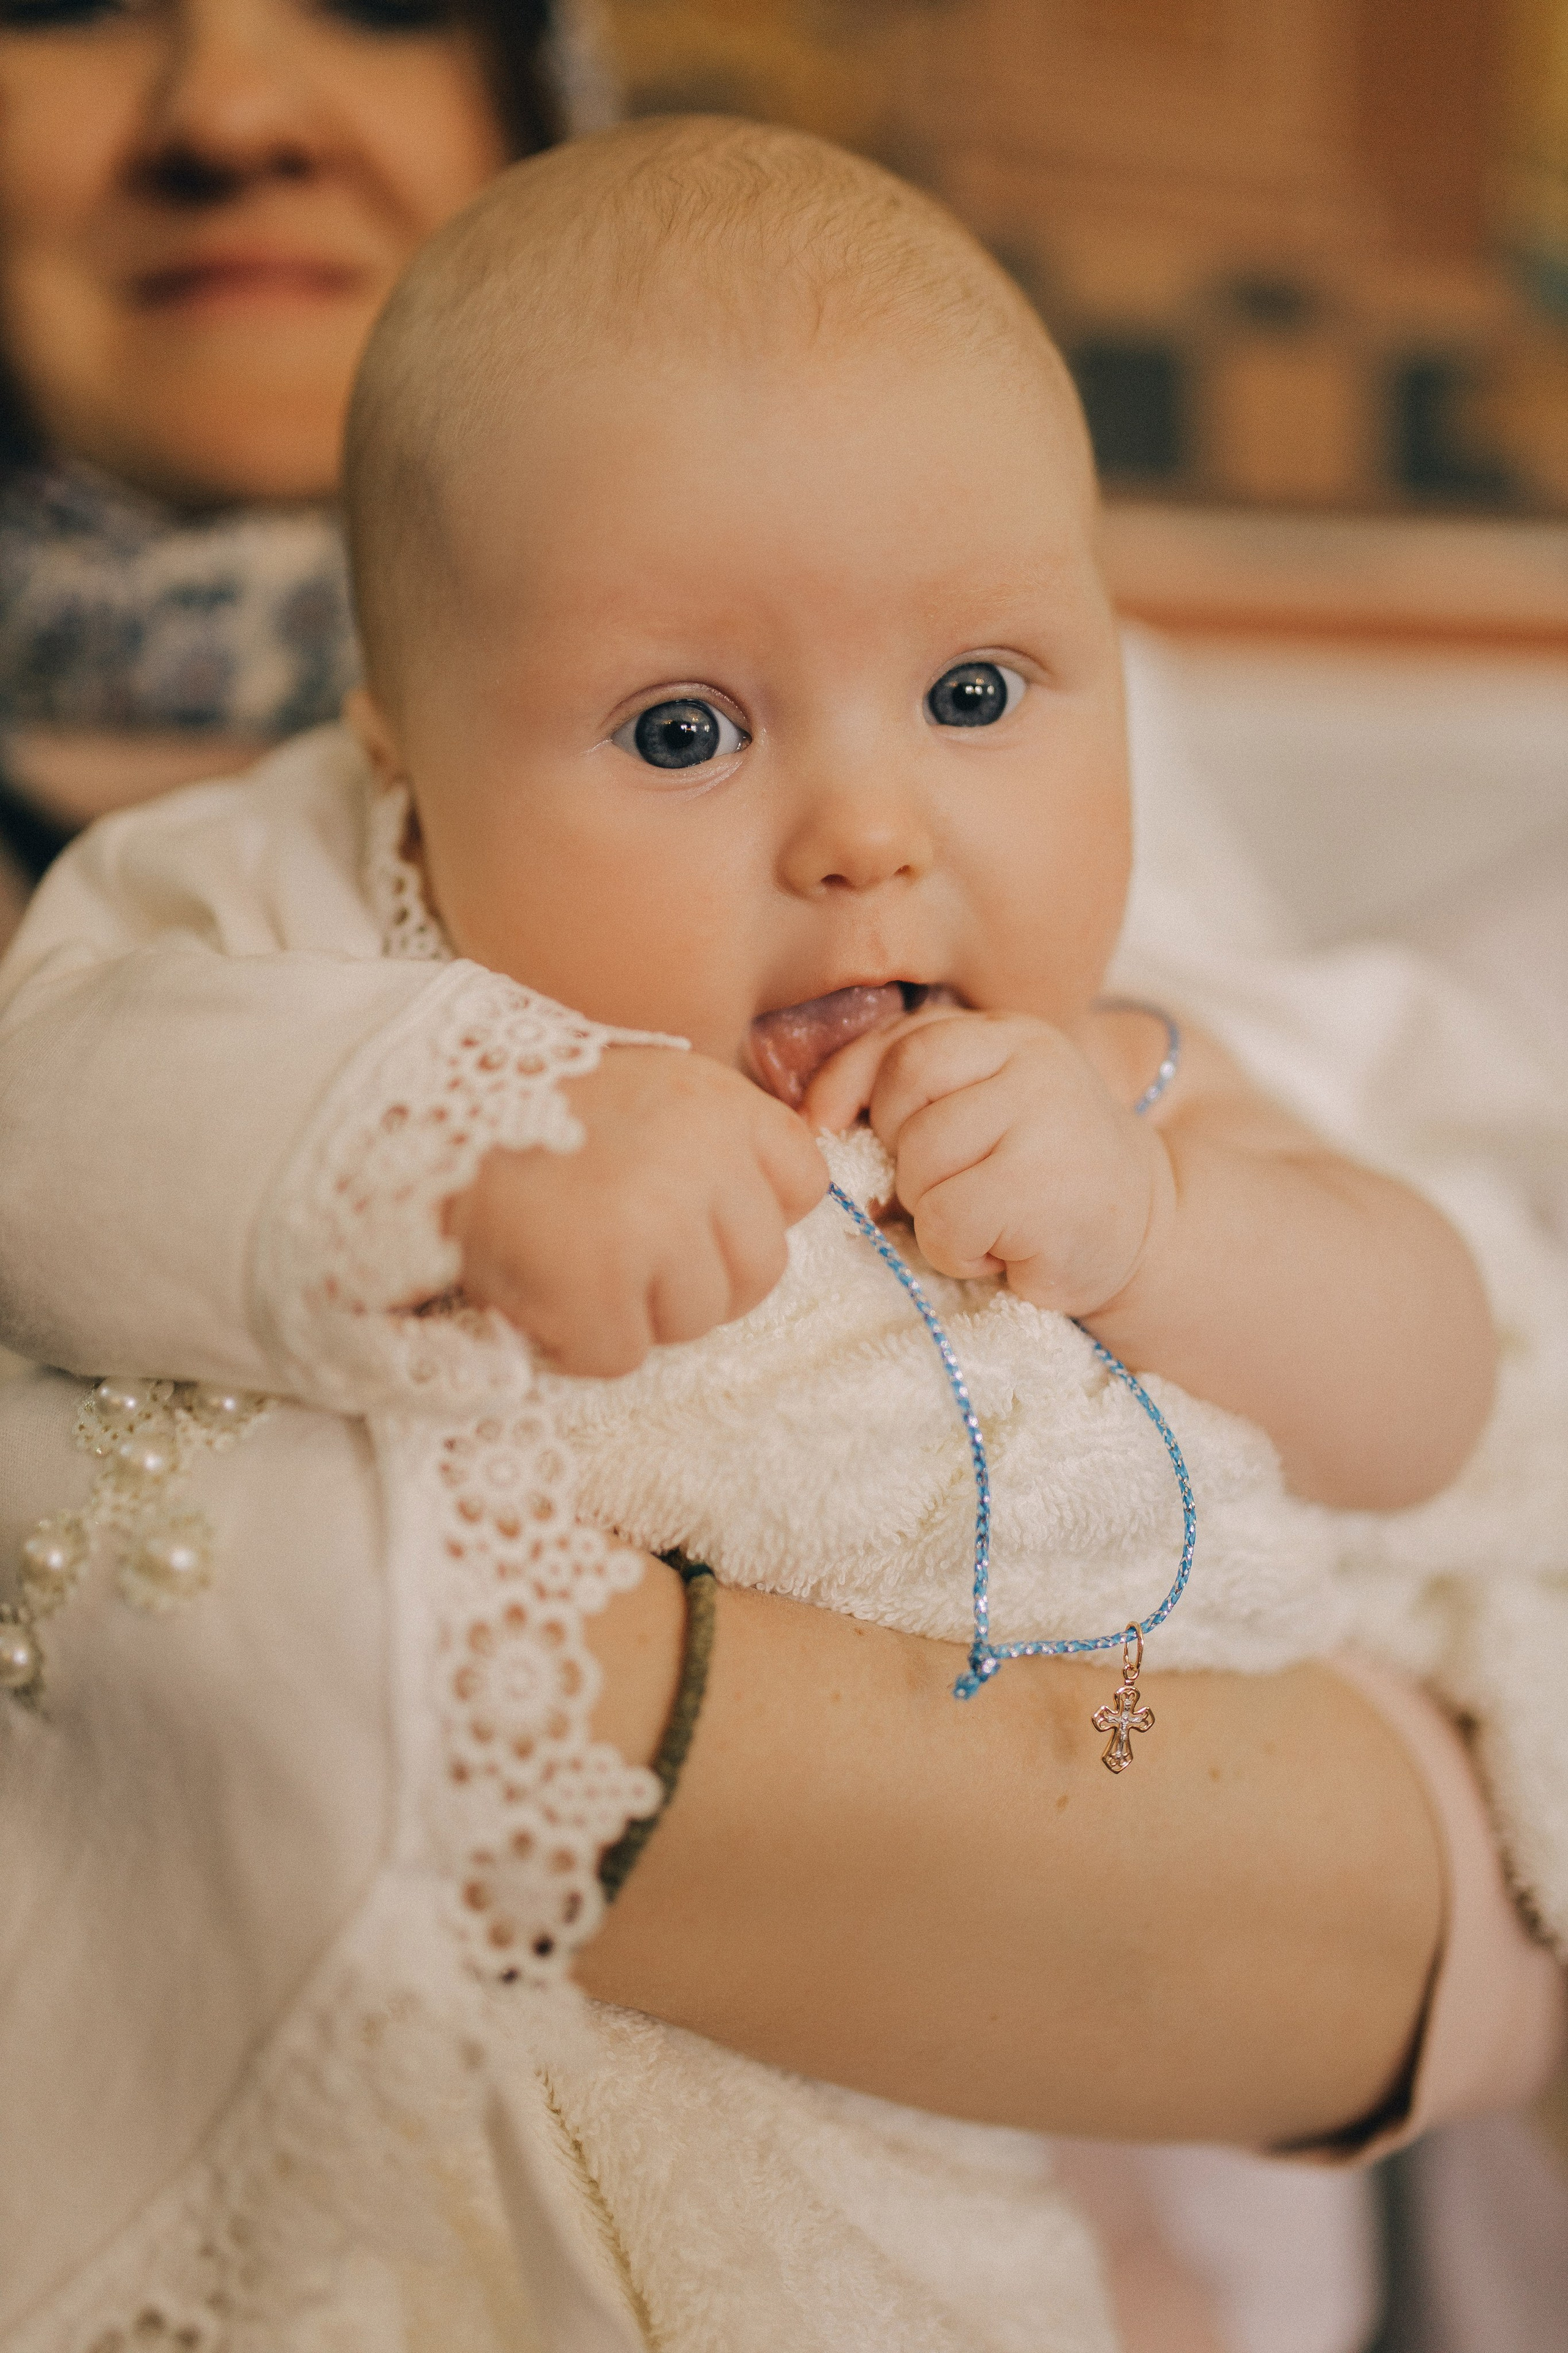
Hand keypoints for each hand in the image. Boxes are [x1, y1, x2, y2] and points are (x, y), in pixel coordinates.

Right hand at [445, 1047, 826, 1374]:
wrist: (413, 1116)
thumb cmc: (524, 1110)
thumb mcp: (640, 1092)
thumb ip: (706, 1146)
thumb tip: (748, 1229)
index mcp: (719, 1101)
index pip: (802, 1185)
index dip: (744, 1217)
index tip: (686, 1216)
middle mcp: (703, 1158)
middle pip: (758, 1272)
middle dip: (693, 1281)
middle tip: (617, 1255)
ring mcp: (656, 1222)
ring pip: (696, 1320)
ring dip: (634, 1313)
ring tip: (569, 1261)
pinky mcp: (600, 1284)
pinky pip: (621, 1355)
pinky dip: (574, 1341)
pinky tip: (535, 1287)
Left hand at [803, 1008, 1168, 1315]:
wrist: (1144, 1233)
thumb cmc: (1037, 1177)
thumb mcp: (976, 1112)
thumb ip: (908, 1094)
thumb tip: (812, 1121)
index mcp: (1007, 1036)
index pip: (901, 1043)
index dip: (849, 1087)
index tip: (831, 1128)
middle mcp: (1033, 1062)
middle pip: (904, 1094)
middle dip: (900, 1154)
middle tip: (942, 1186)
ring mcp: (1048, 1119)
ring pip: (921, 1162)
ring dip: (931, 1210)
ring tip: (983, 1218)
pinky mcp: (1048, 1190)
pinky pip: (948, 1220)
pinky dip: (957, 1249)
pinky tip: (1001, 1248)